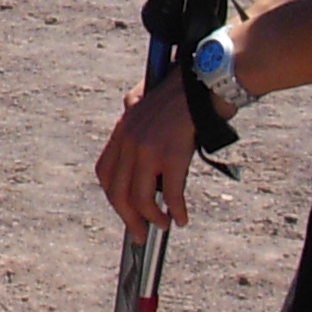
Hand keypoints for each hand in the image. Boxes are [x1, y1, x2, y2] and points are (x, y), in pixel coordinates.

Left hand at [94, 69, 200, 240]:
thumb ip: (136, 108)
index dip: (113, 197)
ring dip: (150, 219)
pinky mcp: (171, 154)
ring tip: (161, 226)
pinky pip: (170, 194)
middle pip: (117, 191)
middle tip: (138, 235)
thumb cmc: (184, 87)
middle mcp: (129, 139)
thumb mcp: (147, 95)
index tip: (125, 211)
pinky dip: (175, 211)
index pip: (105, 172)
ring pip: (138, 198)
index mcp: (123, 128)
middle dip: (127, 218)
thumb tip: (130, 108)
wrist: (206, 77)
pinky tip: (181, 219)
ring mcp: (148, 147)